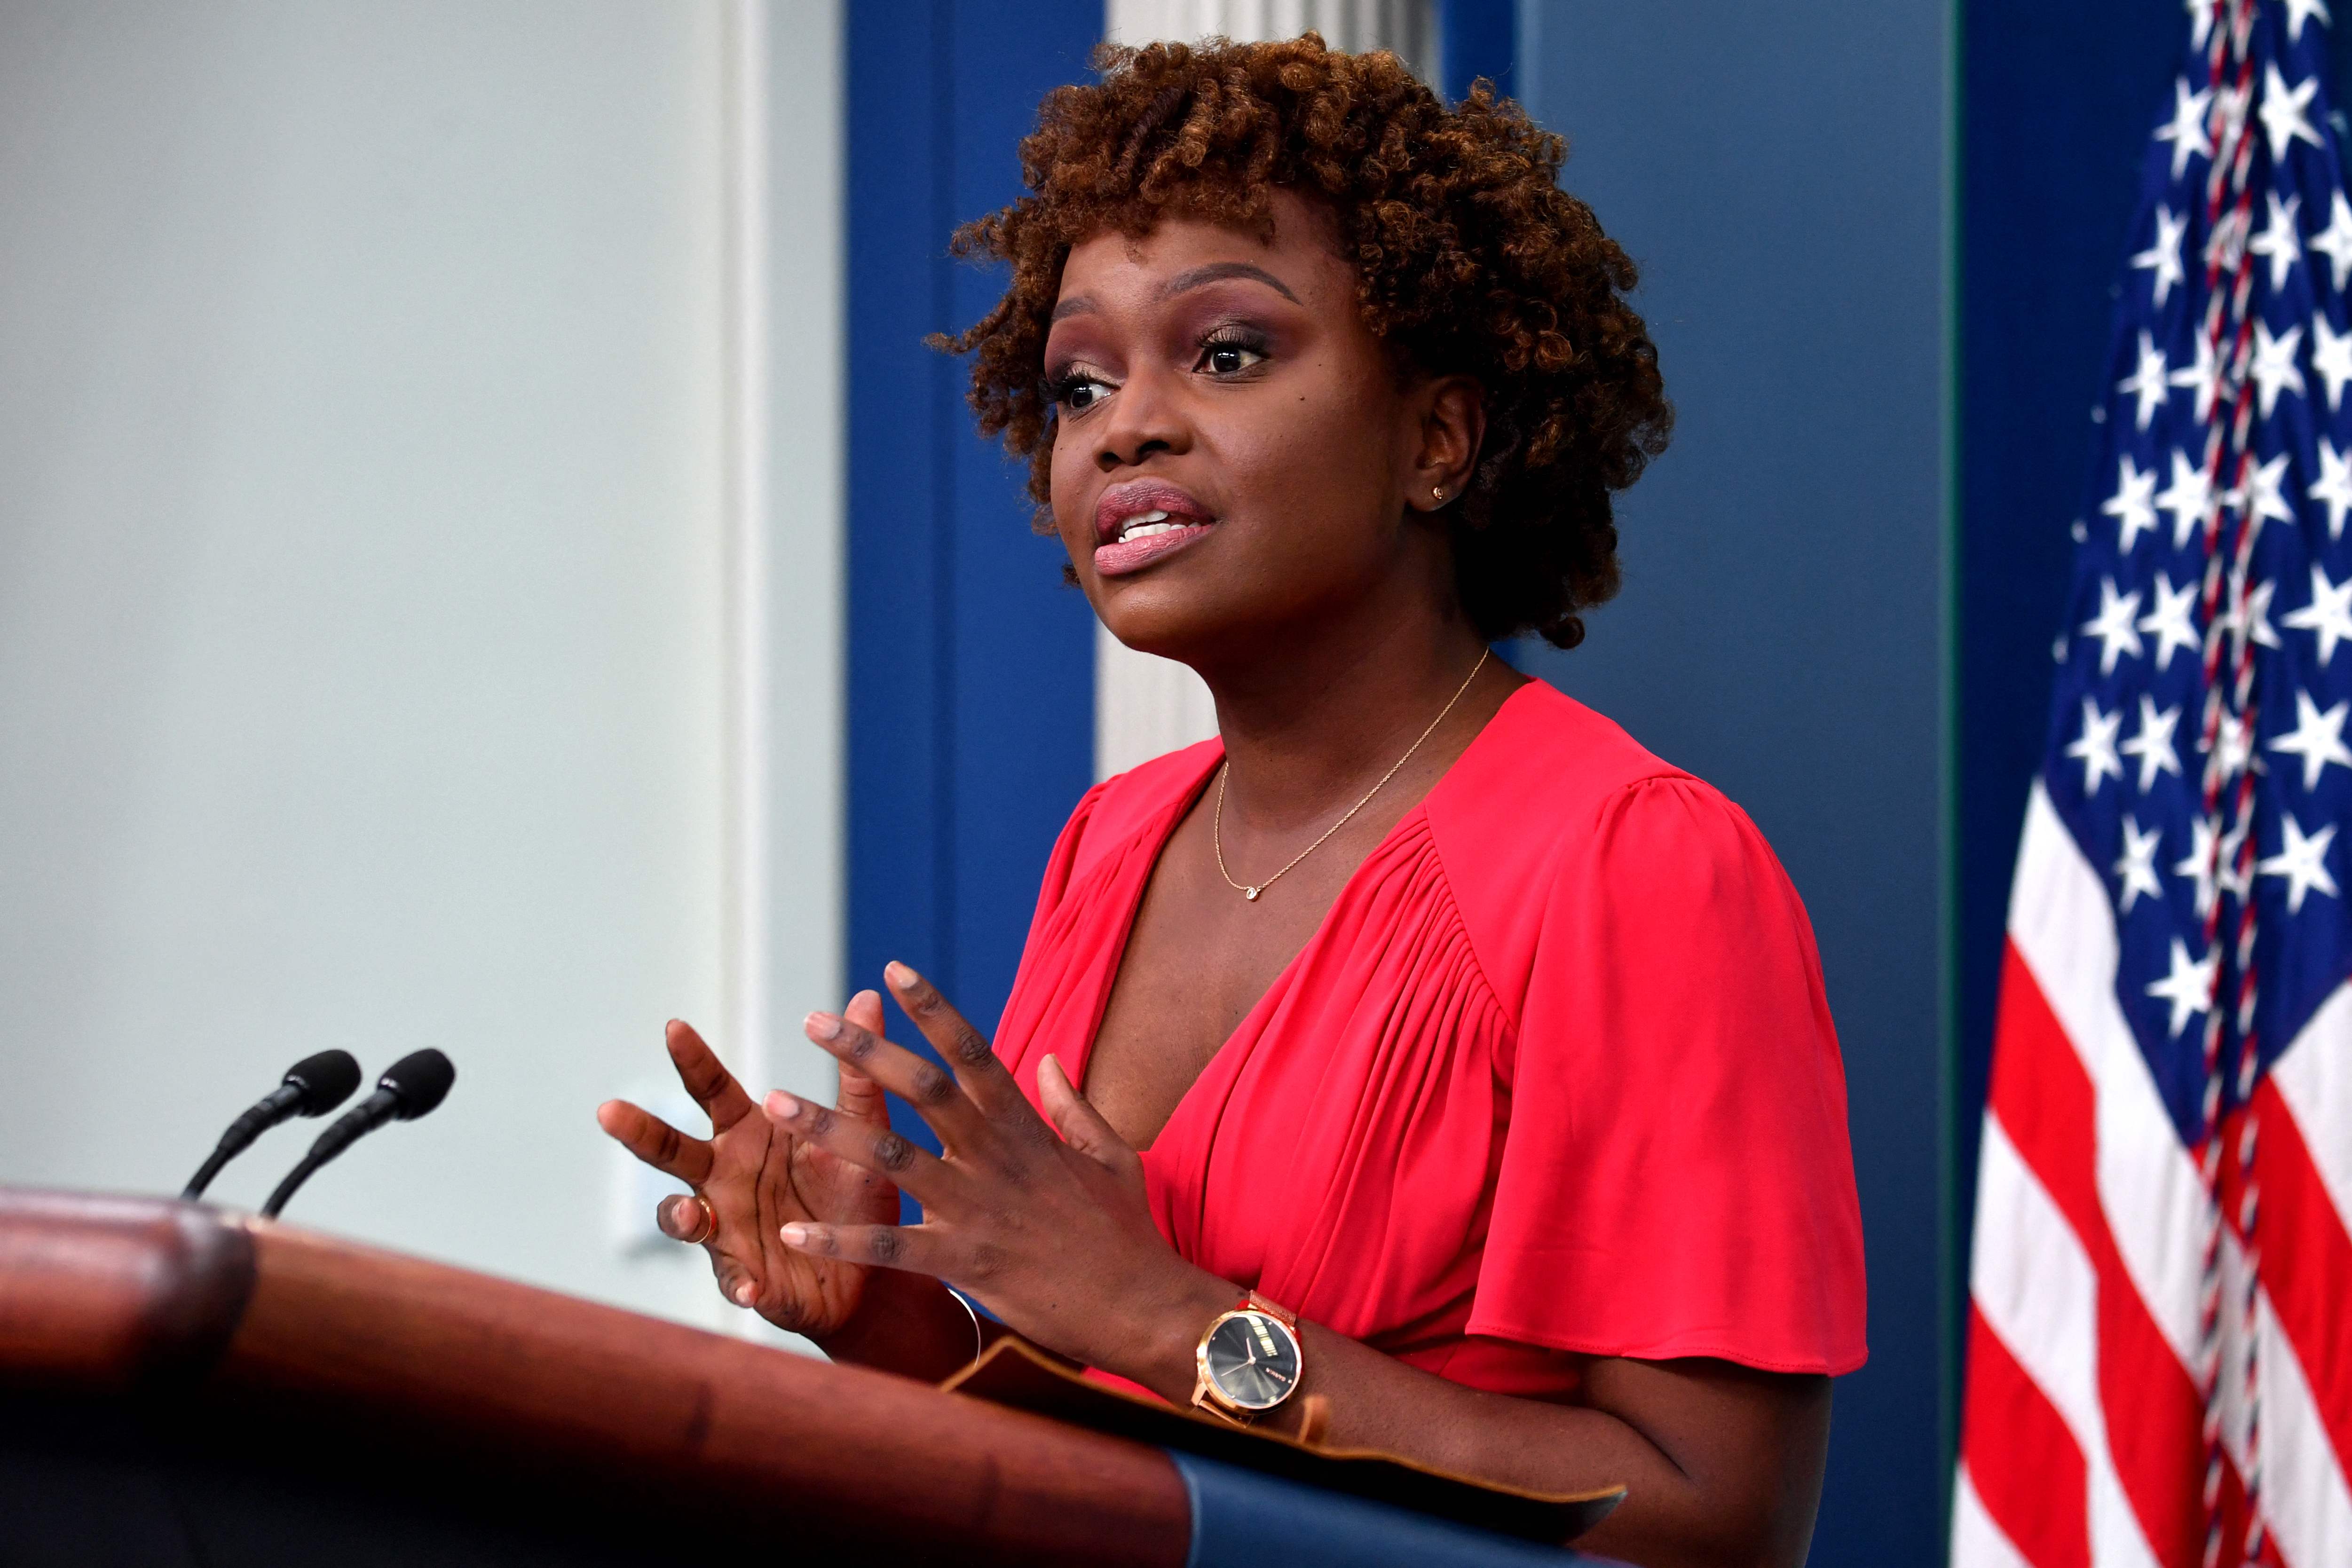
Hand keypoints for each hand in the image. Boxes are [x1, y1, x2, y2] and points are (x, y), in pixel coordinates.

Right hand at [595, 994, 899, 1337]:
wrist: (873, 1271)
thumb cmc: (857, 1193)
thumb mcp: (864, 1131)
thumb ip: (858, 1074)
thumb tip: (867, 996)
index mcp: (750, 1135)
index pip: (713, 1091)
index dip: (692, 1060)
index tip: (674, 1026)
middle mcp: (724, 1177)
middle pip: (672, 1149)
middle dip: (640, 1131)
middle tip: (609, 1110)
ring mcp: (725, 1229)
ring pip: (680, 1217)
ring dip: (678, 1215)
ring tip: (689, 1214)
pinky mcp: (744, 1278)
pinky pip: (731, 1281)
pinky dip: (737, 1284)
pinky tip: (749, 1289)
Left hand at [770, 962, 1228, 1386]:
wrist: (1143, 1308)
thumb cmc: (1126, 1234)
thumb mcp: (1112, 1156)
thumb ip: (1073, 1107)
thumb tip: (1047, 1060)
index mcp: (1027, 1130)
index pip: (974, 1053)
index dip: (934, 1008)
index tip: (893, 970)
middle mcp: (996, 1159)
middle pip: (923, 1090)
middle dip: (865, 1052)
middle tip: (813, 1021)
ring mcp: (978, 1211)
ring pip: (890, 1159)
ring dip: (828, 1129)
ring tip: (776, 1103)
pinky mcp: (965, 1265)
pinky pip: (891, 1248)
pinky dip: (840, 1238)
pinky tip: (792, 1230)